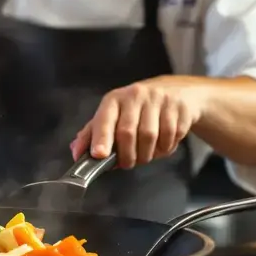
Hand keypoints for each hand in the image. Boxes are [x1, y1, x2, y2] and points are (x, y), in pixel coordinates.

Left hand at [70, 76, 205, 168]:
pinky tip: (161, 145)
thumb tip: (76, 152)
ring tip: (145, 155)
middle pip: (127, 132)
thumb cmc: (139, 108)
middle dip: (126, 156)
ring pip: (150, 137)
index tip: (99, 155)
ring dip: (147, 154)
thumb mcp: (114, 115)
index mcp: (115, 99)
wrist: (177, 91)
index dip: (101, 138)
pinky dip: (165, 149)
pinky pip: (170, 137)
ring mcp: (159, 99)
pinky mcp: (178, 107)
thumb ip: (94, 133)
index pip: (105, 118)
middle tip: (127, 163)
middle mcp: (135, 95)